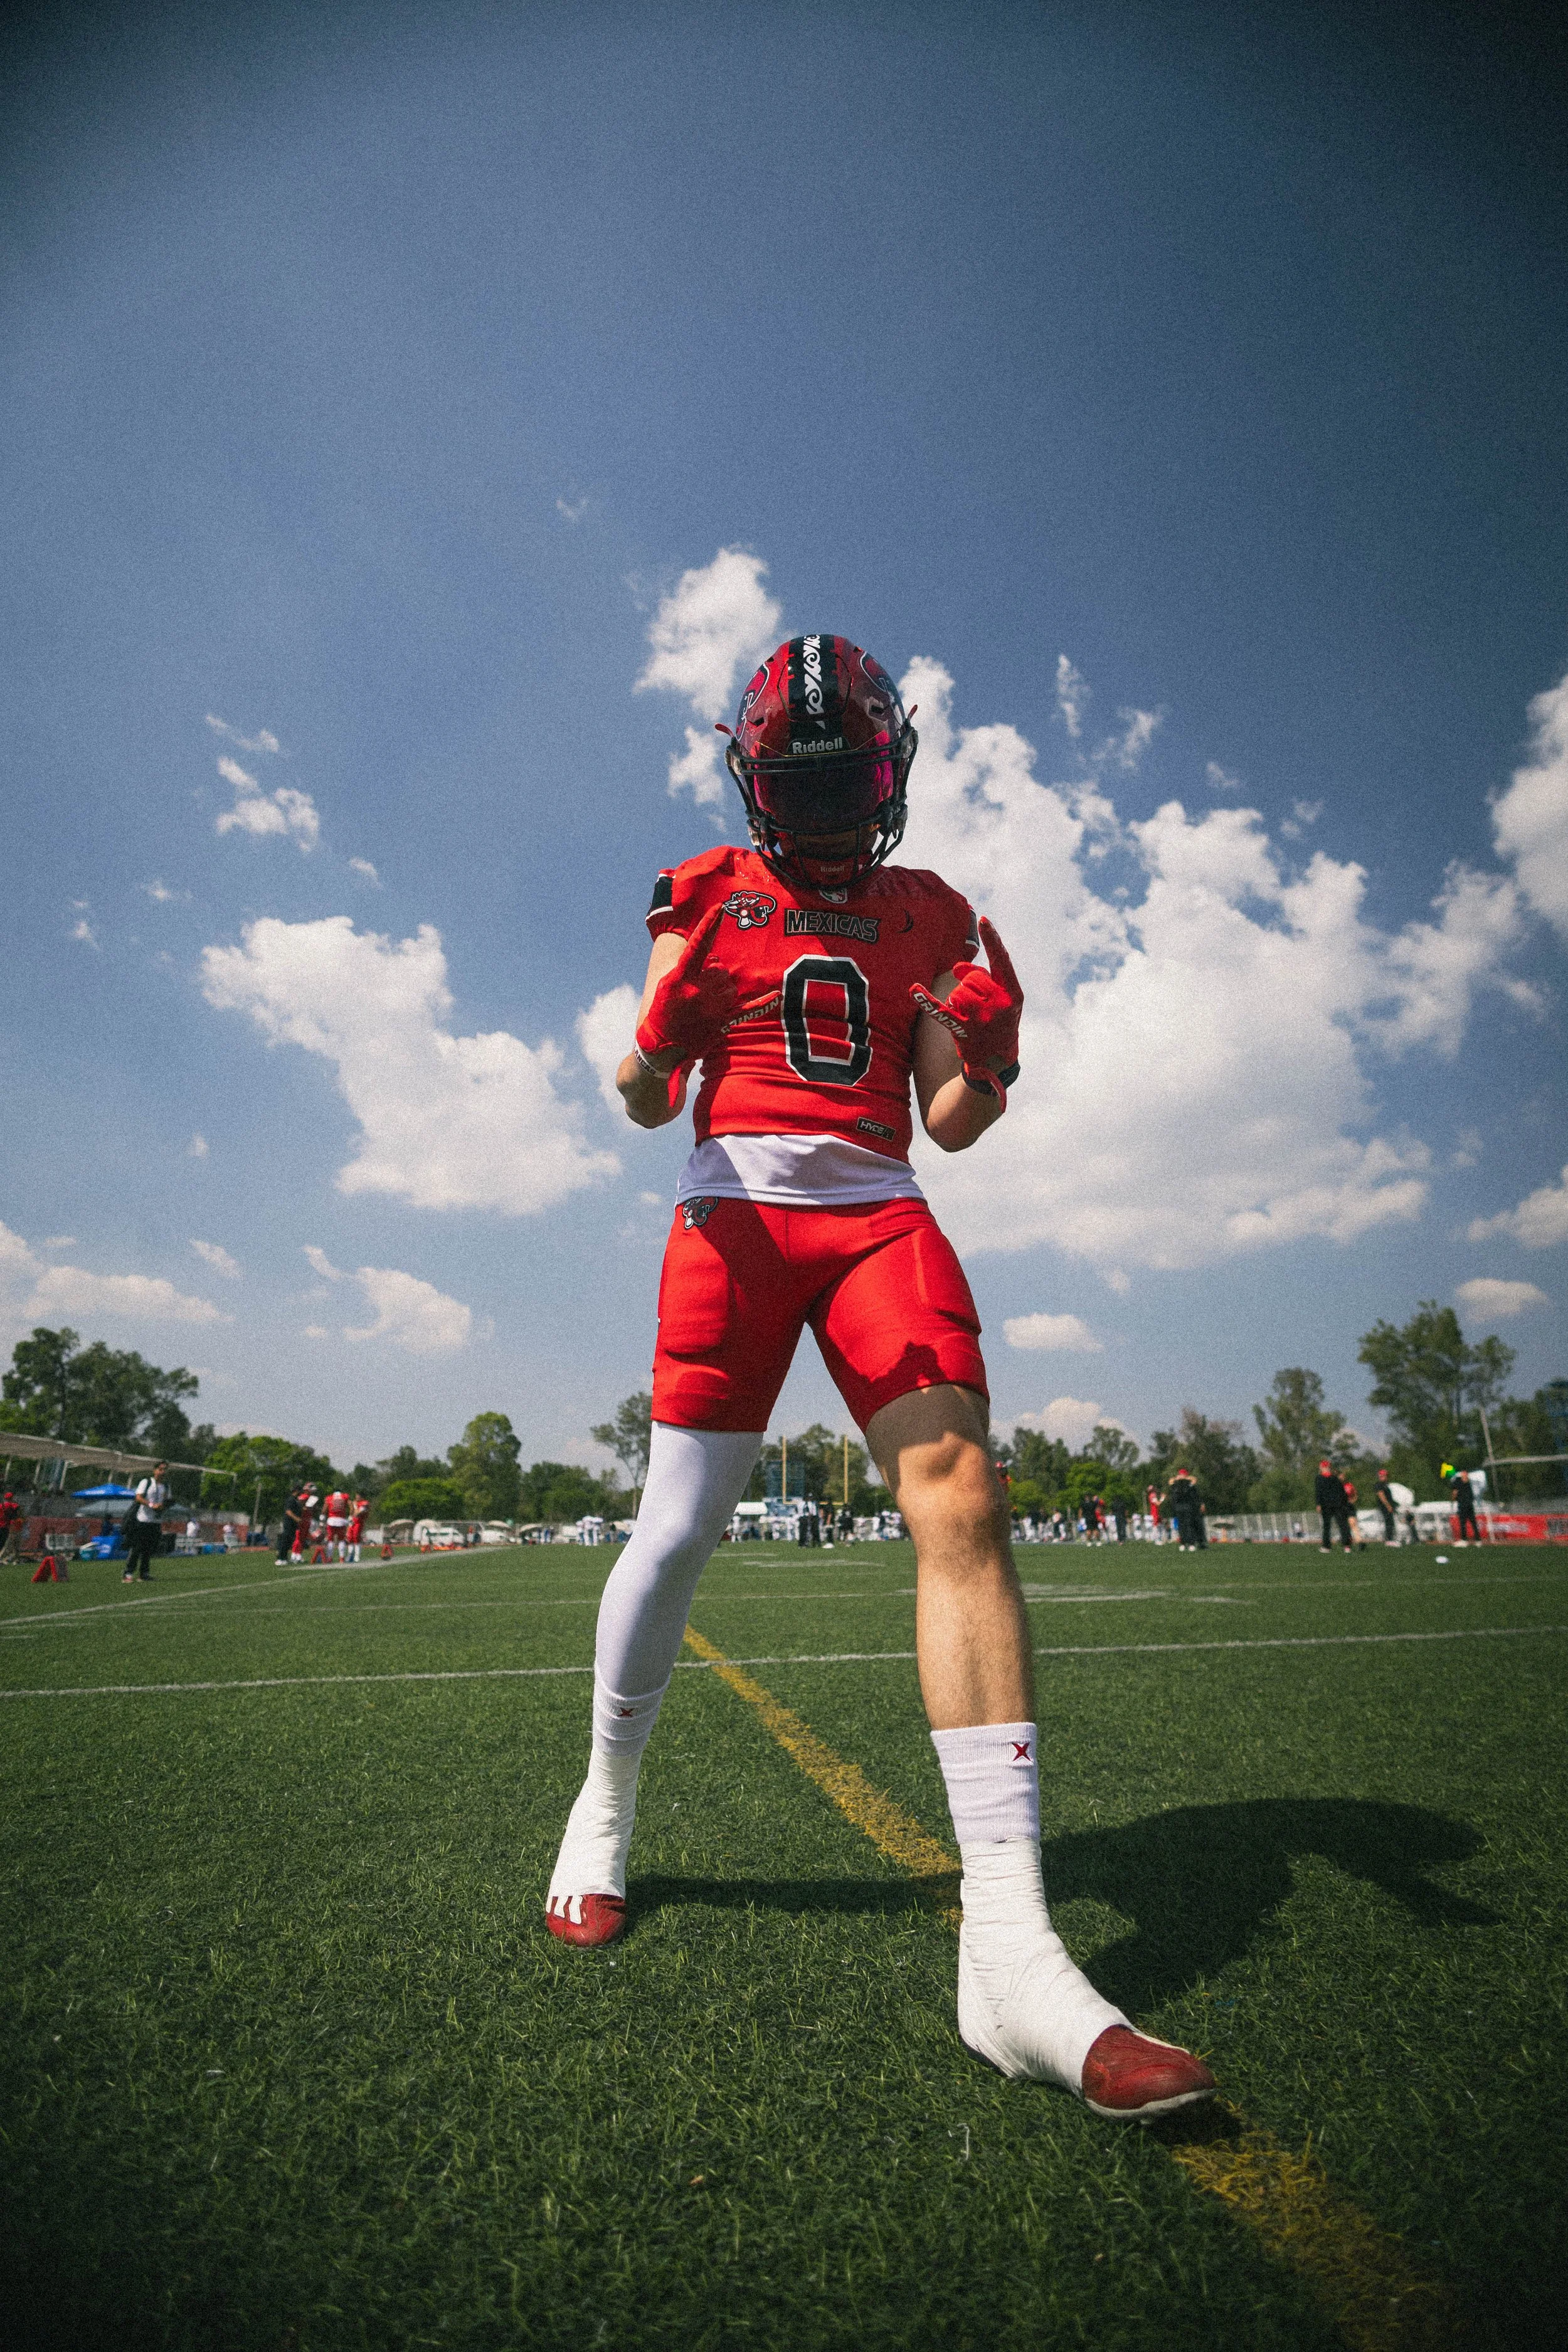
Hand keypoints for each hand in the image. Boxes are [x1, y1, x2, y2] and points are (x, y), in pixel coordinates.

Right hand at [635, 906, 780, 1069]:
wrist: (662, 1047)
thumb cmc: (663, 1011)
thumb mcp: (667, 983)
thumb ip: (688, 967)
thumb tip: (714, 960)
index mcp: (681, 977)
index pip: (698, 945)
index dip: (708, 925)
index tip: (720, 907)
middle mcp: (698, 990)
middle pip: (720, 969)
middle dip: (713, 975)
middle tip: (697, 990)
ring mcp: (712, 1007)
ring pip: (731, 986)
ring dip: (722, 990)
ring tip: (705, 1004)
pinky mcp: (722, 1022)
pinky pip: (747, 1010)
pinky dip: (762, 1003)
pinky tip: (776, 996)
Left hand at [909, 917, 1021, 1096]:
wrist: (996, 1059)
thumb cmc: (999, 1021)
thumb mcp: (1002, 997)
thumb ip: (983, 976)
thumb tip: (955, 966)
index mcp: (1013, 993)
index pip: (1002, 961)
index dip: (993, 939)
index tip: (982, 920)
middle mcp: (1001, 1004)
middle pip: (973, 977)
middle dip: (970, 985)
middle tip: (979, 1004)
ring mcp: (983, 1018)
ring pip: (958, 991)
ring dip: (958, 1000)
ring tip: (969, 1016)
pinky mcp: (964, 1030)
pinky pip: (941, 1010)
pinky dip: (926, 1000)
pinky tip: (914, 989)